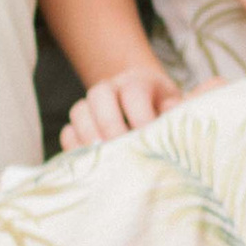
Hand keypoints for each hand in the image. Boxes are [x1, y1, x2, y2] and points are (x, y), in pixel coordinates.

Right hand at [63, 65, 182, 150]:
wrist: (147, 107)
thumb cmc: (165, 113)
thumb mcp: (176, 109)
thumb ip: (178, 115)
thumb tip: (172, 130)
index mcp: (138, 81)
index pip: (133, 91)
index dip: (140, 117)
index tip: (149, 141)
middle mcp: (111, 88)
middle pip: (99, 96)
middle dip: (111, 126)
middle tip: (123, 152)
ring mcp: (90, 105)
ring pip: (79, 111)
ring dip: (90, 137)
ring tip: (105, 161)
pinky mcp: (78, 125)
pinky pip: (68, 132)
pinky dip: (75, 148)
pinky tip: (91, 164)